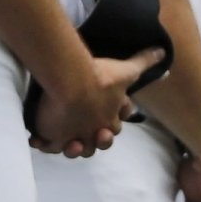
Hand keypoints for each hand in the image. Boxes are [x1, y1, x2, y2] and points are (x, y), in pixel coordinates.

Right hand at [29, 50, 160, 156]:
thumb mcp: (126, 70)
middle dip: (97, 138)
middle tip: (92, 127)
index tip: (110, 118)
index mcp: (111, 116)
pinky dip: (43, 143)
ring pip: (76, 149)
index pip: (117, 125)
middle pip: (99, 142)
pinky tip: (37, 138)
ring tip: (67, 139)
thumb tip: (162, 52)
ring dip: (72, 146)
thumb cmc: (100, 77)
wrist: (72, 83)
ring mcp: (74, 137)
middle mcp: (95, 130)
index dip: (114, 121)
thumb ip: (144, 62)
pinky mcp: (54, 138)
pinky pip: (47, 146)